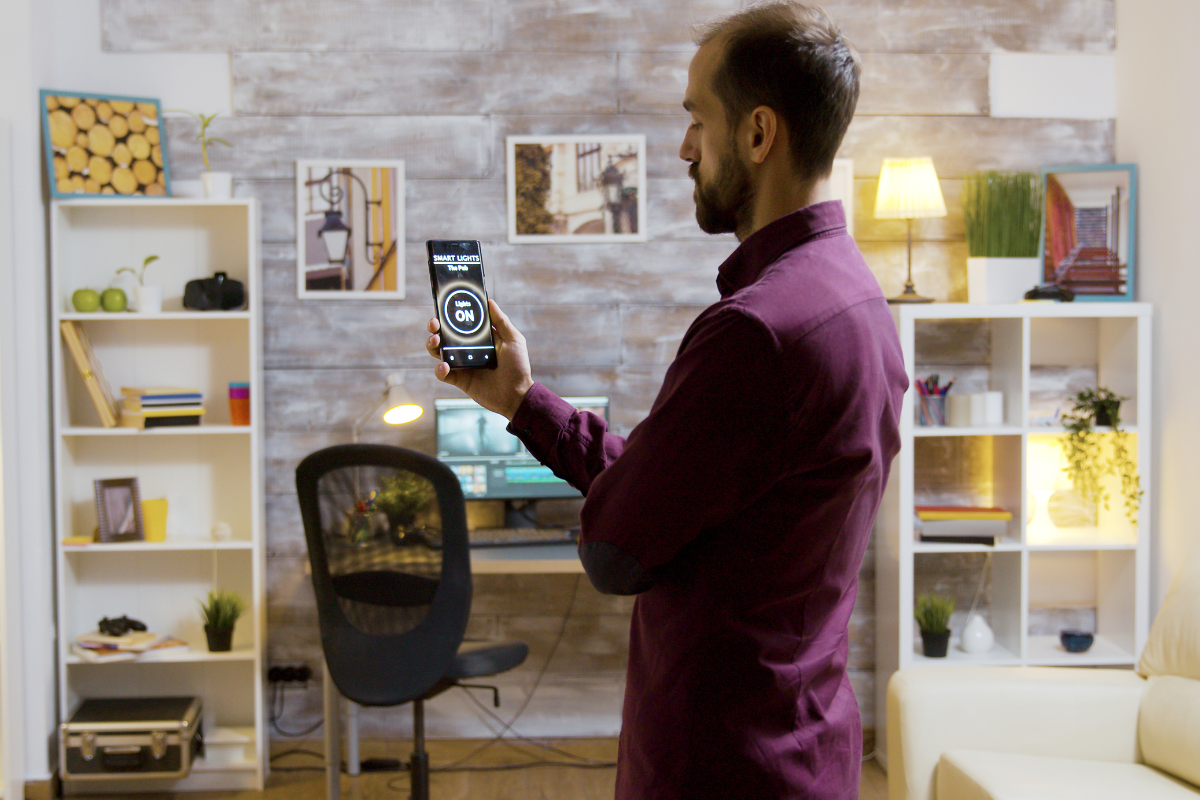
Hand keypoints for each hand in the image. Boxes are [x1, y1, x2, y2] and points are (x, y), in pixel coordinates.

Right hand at [427, 299, 533, 418]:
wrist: (516, 394)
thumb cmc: (518, 367)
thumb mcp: (513, 340)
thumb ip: (501, 321)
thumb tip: (489, 302)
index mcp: (480, 339)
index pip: (460, 324)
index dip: (450, 316)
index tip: (444, 308)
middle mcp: (468, 350)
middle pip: (445, 336)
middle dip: (435, 328)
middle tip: (434, 324)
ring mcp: (462, 365)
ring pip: (439, 352)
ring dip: (433, 345)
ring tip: (436, 342)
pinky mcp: (460, 380)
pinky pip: (443, 374)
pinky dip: (440, 370)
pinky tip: (444, 366)